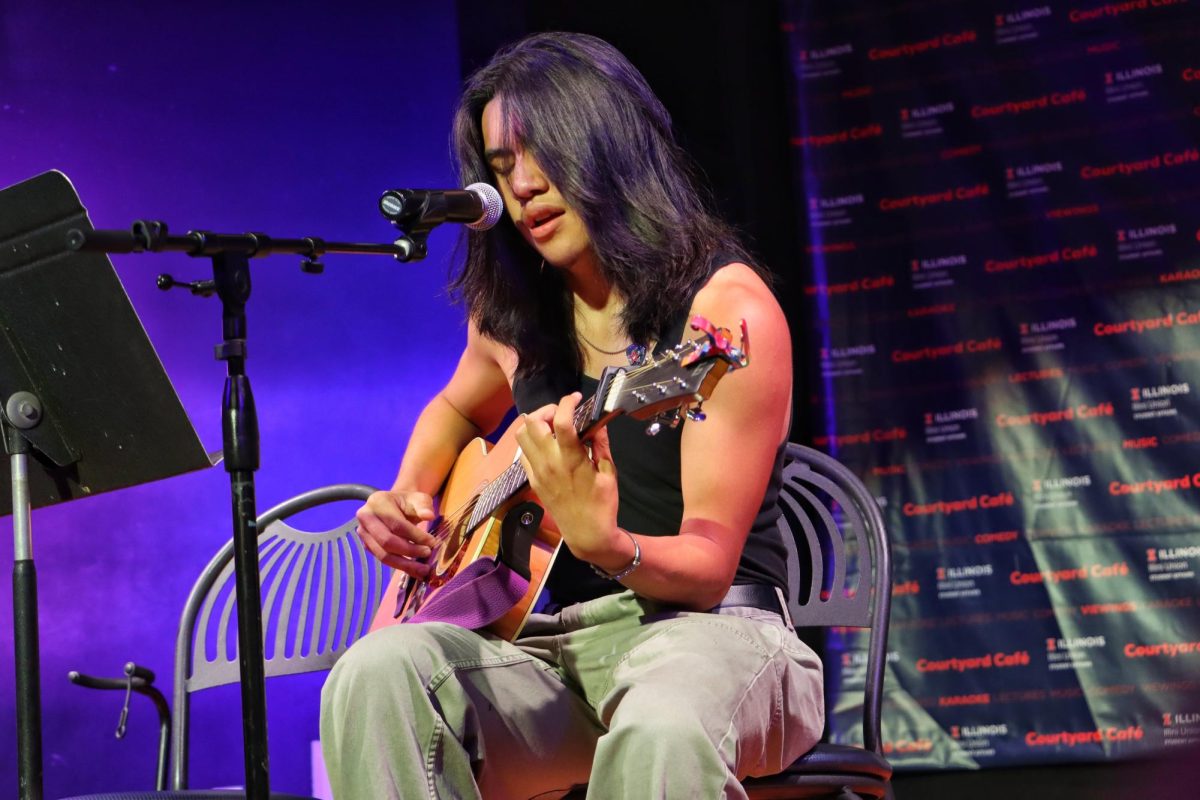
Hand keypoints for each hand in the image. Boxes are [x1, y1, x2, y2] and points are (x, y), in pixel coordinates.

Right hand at [355, 490, 436, 577]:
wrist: (395, 505)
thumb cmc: (407, 502)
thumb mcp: (418, 498)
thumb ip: (424, 505)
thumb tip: (429, 516)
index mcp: (377, 502)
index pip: (397, 524)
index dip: (415, 535)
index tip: (432, 542)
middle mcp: (366, 518)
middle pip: (387, 541)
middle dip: (409, 550)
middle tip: (427, 553)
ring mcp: (364, 533)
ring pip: (383, 555)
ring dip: (405, 564)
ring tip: (423, 569)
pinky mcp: (368, 546)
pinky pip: (384, 559)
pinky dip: (400, 566)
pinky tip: (415, 570)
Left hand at [514, 392, 622, 563]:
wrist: (586, 534)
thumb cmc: (602, 505)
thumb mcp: (609, 473)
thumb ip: (601, 444)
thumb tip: (597, 422)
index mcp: (571, 460)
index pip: (561, 420)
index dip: (567, 402)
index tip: (576, 398)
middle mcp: (549, 463)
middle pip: (532, 422)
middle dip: (547, 409)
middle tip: (562, 413)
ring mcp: (537, 472)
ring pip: (521, 435)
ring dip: (535, 424)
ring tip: (552, 426)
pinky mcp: (532, 480)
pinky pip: (523, 453)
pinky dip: (532, 442)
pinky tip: (548, 445)